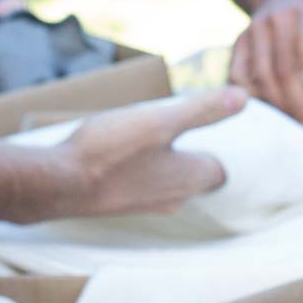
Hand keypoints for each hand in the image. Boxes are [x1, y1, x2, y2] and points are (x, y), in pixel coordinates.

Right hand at [52, 89, 240, 217]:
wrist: (59, 183)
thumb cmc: (110, 151)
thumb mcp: (160, 121)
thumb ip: (203, 111)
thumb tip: (243, 98)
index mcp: (190, 178)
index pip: (220, 170)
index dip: (220, 149)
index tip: (215, 130)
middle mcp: (172, 198)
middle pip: (195, 178)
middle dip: (194, 156)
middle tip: (190, 130)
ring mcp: (144, 204)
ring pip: (167, 183)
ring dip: (166, 163)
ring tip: (158, 139)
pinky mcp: (119, 203)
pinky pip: (142, 186)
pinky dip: (141, 170)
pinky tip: (125, 154)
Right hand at [226, 0, 302, 129]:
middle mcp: (276, 20)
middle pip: (282, 67)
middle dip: (295, 102)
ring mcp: (253, 32)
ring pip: (259, 76)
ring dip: (276, 106)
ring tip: (292, 128)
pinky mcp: (238, 44)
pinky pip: (238, 77)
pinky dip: (251, 99)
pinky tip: (268, 115)